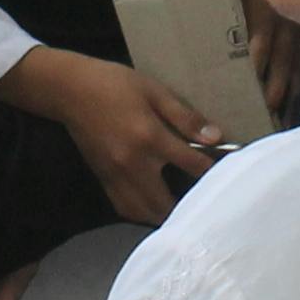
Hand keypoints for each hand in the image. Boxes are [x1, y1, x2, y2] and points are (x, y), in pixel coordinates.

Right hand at [0, 49, 223, 224]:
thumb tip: (215, 137)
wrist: (70, 90)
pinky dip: (142, 213)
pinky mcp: (103, 179)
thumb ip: (184, 116)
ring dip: (165, 215)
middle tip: (206, 202)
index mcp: (149, 138)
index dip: (214, 170)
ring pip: (144, 213)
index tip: (230, 173)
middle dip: (189, 206)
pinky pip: (125, 208)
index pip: (192, 164)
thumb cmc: (115, 84)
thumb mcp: (154, 91)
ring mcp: (115, 175)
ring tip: (182, 209)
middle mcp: (132, 163)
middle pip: (167, 203)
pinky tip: (154, 207)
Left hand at [230, 0, 299, 119]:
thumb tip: (198, 29)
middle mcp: (286, 24)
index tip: (243, 90)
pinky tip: (298, 99)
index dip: (253, 68)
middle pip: (281, 62)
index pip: (259, 45)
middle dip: (273, 90)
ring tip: (280, 118)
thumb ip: (224, 4)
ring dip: (290, 91)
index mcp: (265, 10)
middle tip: (261, 115)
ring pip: (298, 66)